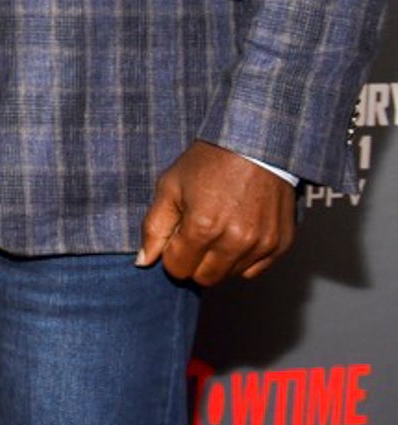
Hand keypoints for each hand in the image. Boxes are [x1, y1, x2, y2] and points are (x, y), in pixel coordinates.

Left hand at [136, 141, 295, 284]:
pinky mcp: (281, 243)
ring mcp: (262, 244)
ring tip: (220, 227)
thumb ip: (154, 228)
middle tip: (197, 233)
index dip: (172, 253)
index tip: (177, 234)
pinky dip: (244, 258)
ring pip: (230, 275)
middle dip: (194, 261)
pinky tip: (239, 232)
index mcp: (203, 228)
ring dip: (219, 260)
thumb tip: (143, 261)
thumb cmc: (209, 163)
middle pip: (204, 278)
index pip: (178, 269)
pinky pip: (256, 270)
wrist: (255, 146)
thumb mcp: (169, 187)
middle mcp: (235, 241)